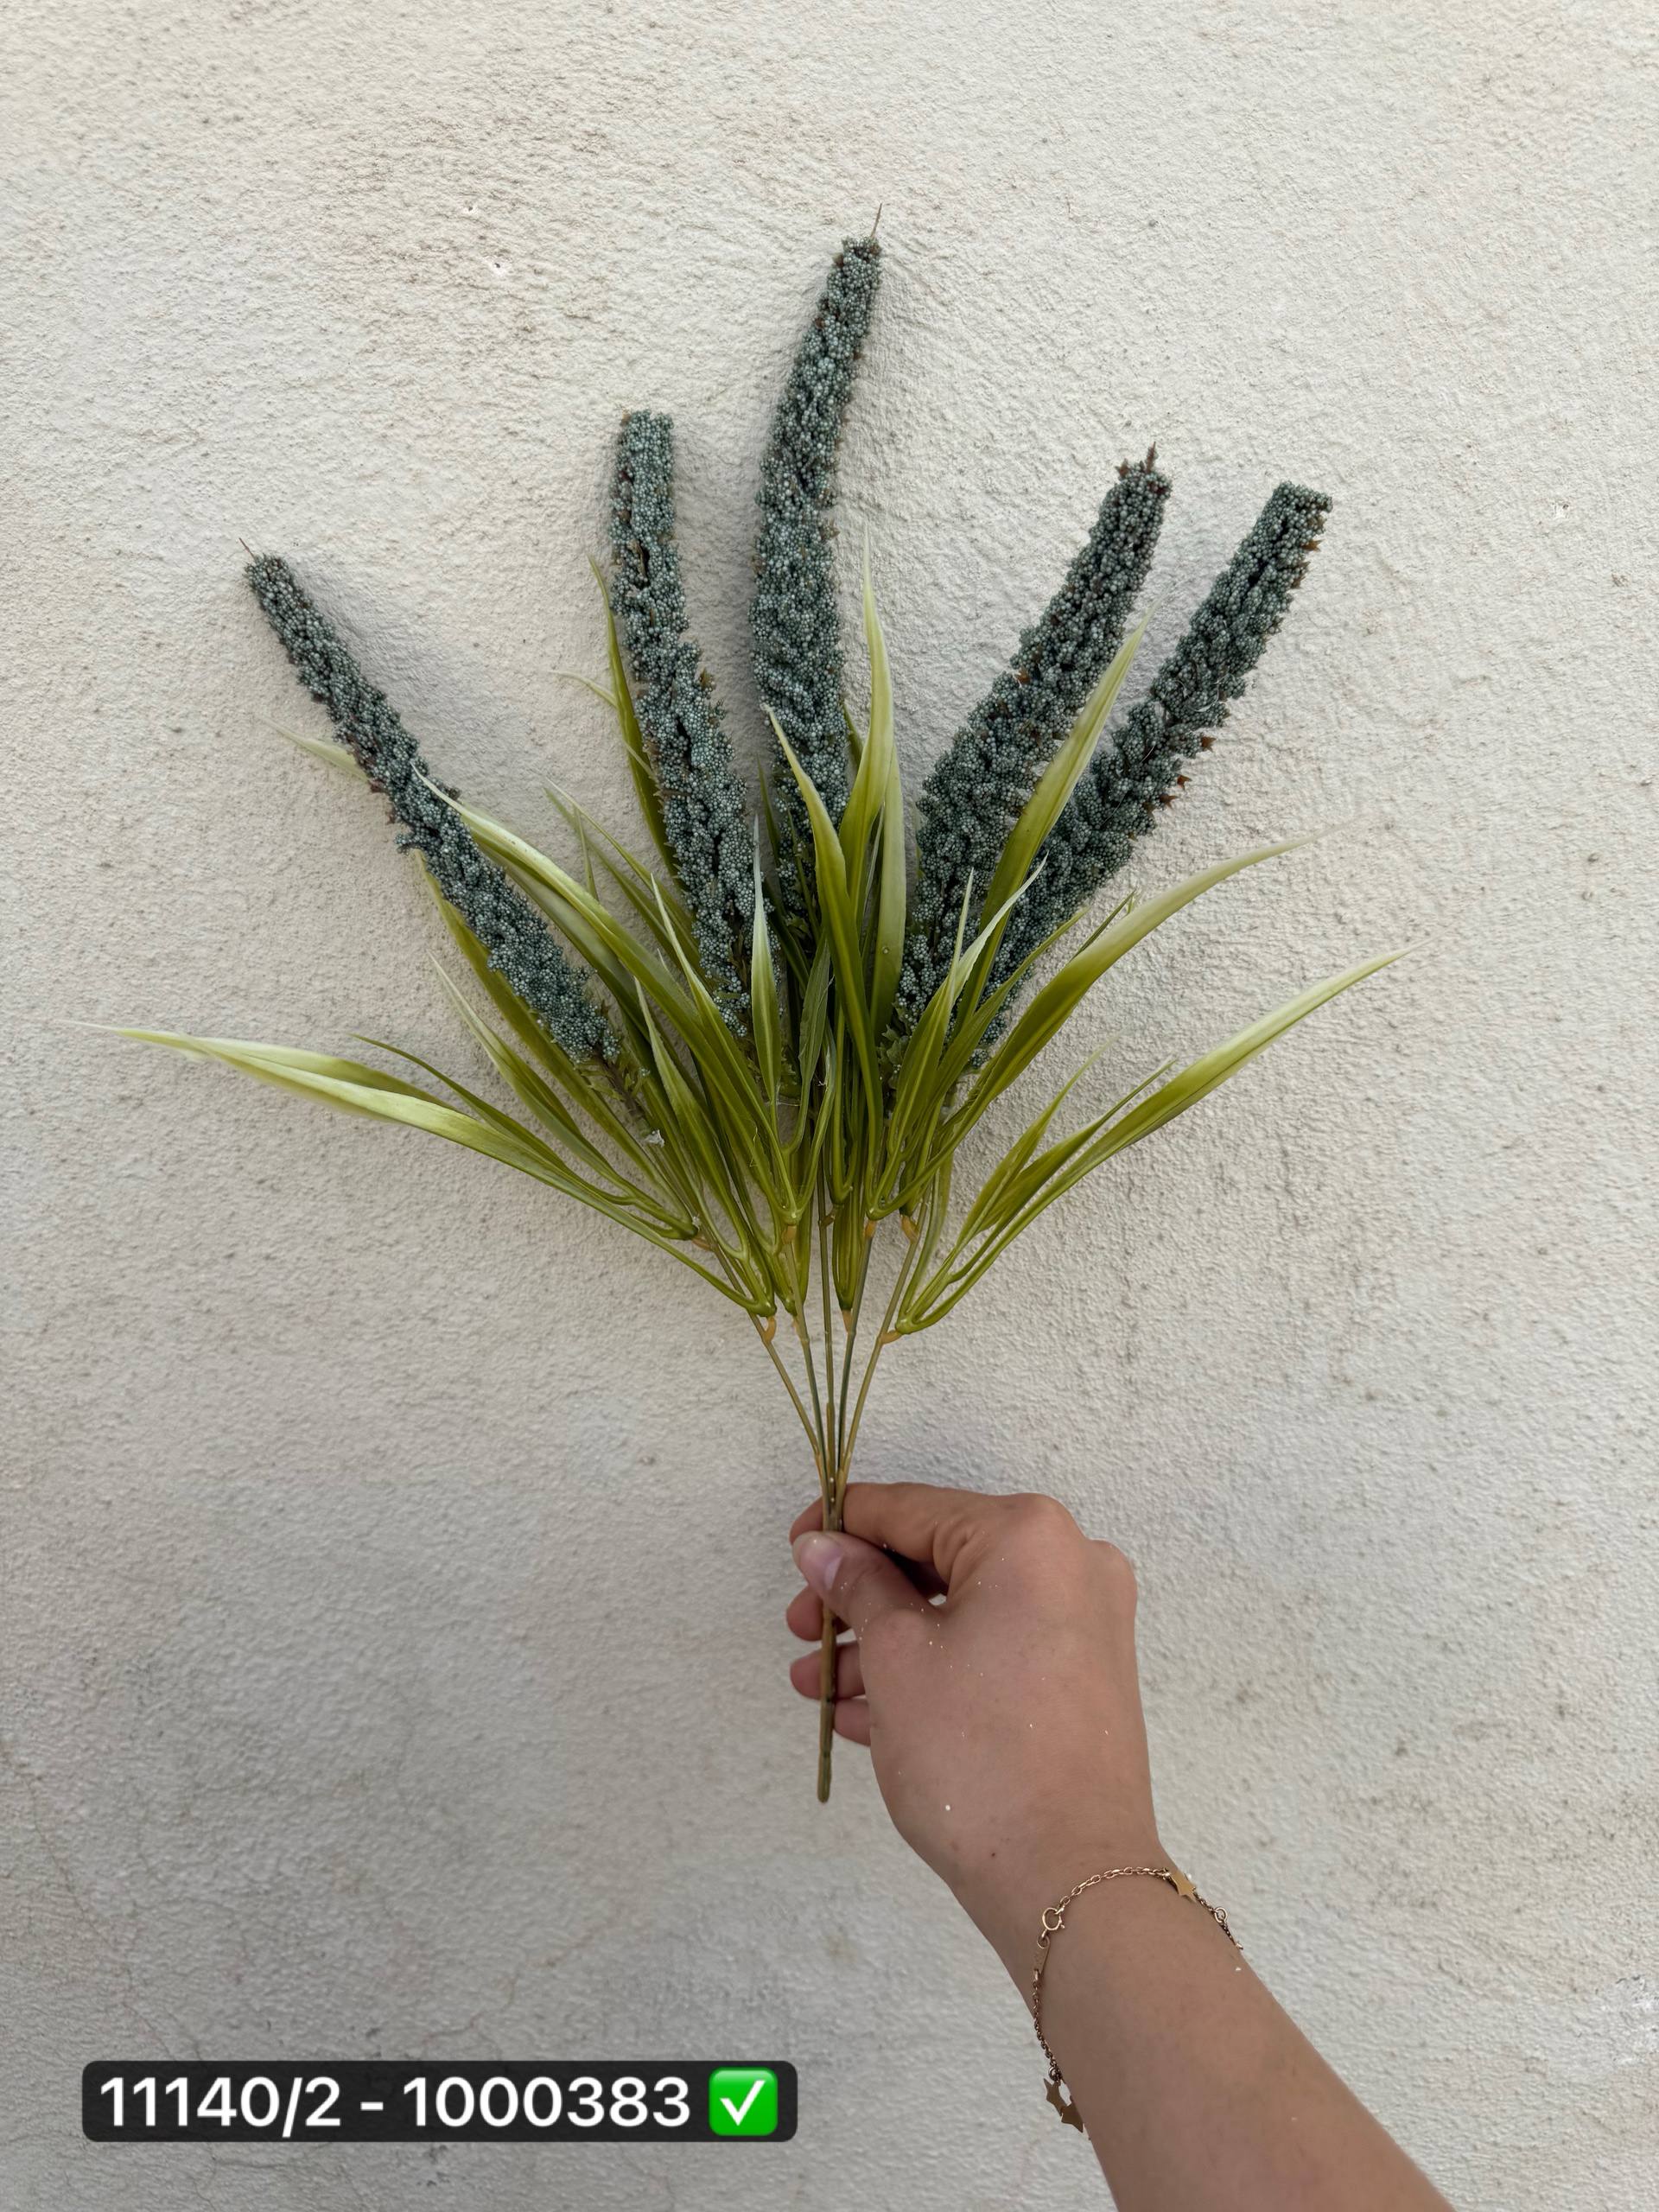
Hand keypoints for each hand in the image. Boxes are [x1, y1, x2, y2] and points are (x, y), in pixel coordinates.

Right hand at [787, 1481, 1161, 1973]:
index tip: (792, 1548)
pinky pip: (992, 1654)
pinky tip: (862, 1715)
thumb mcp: (897, 1659)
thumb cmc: (977, 1756)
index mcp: (1028, 1536)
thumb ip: (856, 1586)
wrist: (1070, 1880)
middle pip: (937, 1562)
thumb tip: (822, 1546)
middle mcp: (1069, 1564)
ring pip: (961, 1614)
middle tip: (801, 1633)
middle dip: (859, 1600)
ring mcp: (1084, 1625)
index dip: (841, 1525)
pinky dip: (932, 1674)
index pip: (911, 1509)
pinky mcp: (1082, 1680)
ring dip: (885, 1646)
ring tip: (817, 1689)